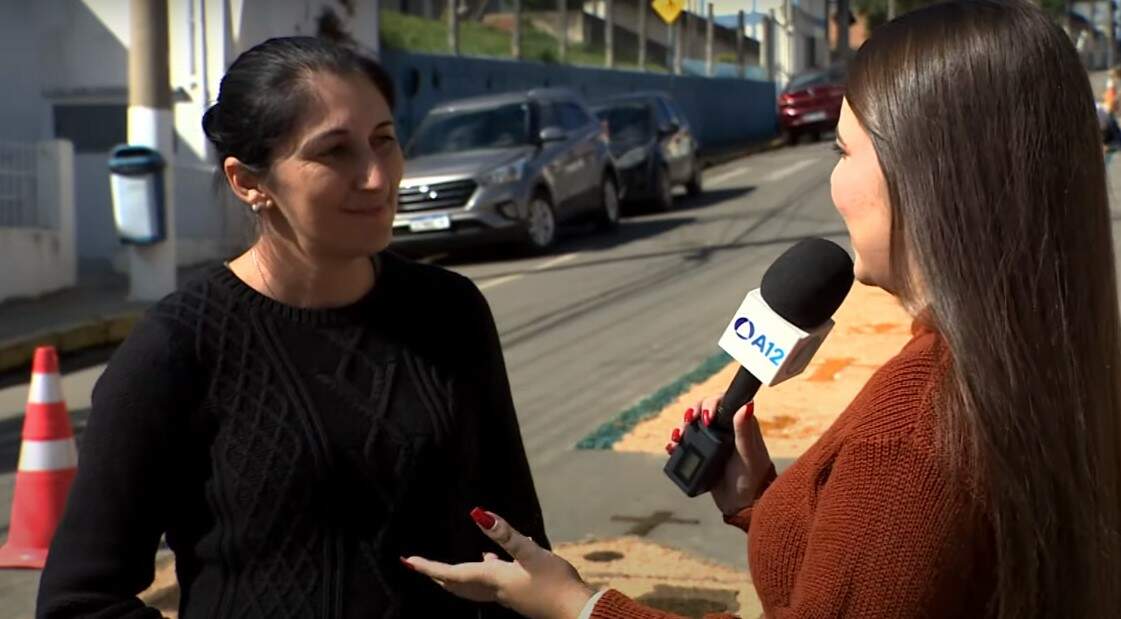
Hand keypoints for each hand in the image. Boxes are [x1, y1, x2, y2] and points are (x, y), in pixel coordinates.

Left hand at [405, 509, 596, 618]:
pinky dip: (486, 572)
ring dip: (458, 575)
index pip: (451, 573)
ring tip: (449, 566)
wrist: (576, 609)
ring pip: (474, 585)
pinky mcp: (521, 595)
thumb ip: (505, 534)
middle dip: (438, 575)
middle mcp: (495, 590)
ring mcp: (508, 595)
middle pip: (457, 584)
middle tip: (420, 567)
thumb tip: (478, 513)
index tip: (408, 561)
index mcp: (493, 579)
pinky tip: (497, 562)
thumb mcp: (531, 553)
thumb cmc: (555, 582)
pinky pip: (494, 583)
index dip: (428, 567)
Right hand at [667, 396, 772, 514]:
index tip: (705, 417)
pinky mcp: (702, 455)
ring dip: (681, 428)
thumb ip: (744, 429)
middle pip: (702, 411)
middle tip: (688, 423)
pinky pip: (685, 444)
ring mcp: (712, 442)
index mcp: (739, 424)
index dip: (709, 403)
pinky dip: (676, 444)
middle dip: (692, 414)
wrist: (742, 504)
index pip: (721, 402)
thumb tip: (747, 404)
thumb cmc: (752, 478)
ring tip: (677, 438)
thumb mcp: (747, 453)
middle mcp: (725, 429)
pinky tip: (672, 447)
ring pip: (692, 426)